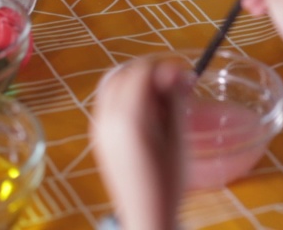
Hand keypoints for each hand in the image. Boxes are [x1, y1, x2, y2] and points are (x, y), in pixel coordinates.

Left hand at [91, 56, 189, 229]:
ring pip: (112, 84)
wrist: (146, 214)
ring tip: (160, 99)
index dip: (164, 68)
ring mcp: (98, 127)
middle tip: (175, 87)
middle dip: (149, 73)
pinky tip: (145, 113)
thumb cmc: (168, 180)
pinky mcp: (97, 136)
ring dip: (135, 82)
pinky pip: (106, 102)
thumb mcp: (177, 137)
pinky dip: (124, 96)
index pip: (141, 71)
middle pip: (124, 73)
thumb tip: (175, 70)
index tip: (185, 79)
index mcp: (128, 117)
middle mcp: (106, 117)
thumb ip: (173, 99)